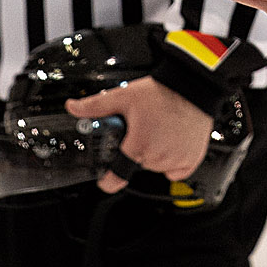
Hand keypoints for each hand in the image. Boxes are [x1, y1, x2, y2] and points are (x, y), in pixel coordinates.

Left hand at [65, 75, 212, 194]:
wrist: (194, 85)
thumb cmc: (163, 91)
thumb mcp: (125, 95)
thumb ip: (96, 105)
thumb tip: (73, 107)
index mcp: (138, 146)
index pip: (116, 178)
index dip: (108, 180)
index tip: (106, 178)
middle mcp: (157, 157)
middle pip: (138, 164)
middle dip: (137, 149)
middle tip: (143, 129)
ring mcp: (175, 160)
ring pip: (156, 165)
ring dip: (155, 152)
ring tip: (160, 129)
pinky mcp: (191, 160)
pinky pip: (176, 169)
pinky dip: (174, 159)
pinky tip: (174, 140)